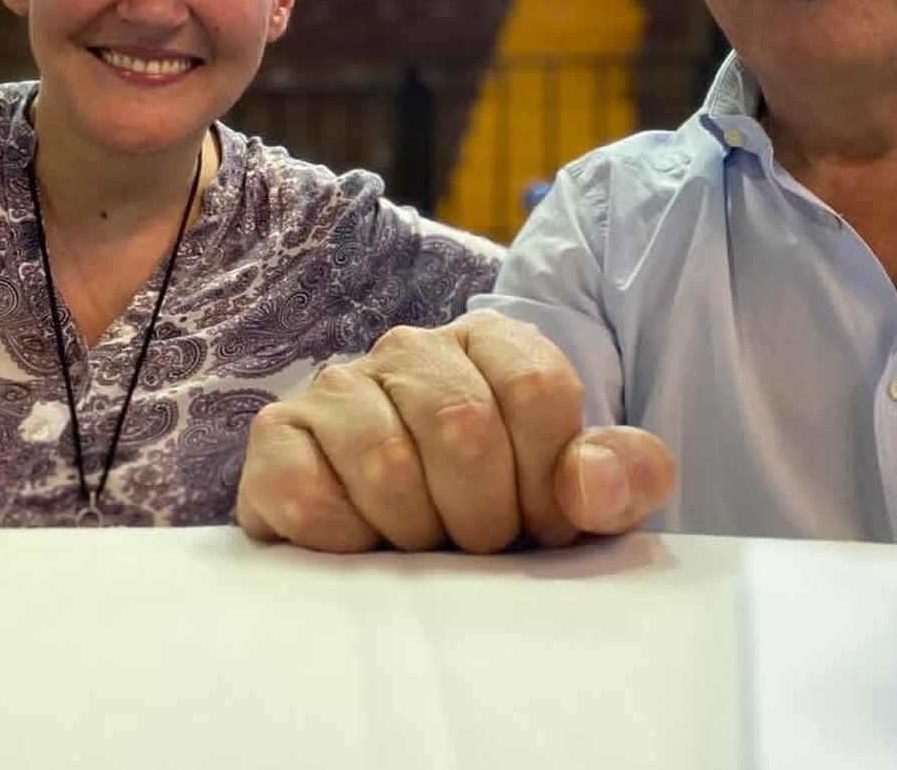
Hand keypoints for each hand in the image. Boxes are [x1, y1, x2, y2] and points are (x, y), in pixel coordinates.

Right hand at [236, 311, 675, 553]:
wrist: (399, 553)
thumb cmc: (501, 514)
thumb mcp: (581, 501)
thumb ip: (619, 480)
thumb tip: (592, 484)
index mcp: (492, 343)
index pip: (538, 390)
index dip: (549, 483)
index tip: (540, 526)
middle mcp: (411, 348)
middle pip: (464, 428)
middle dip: (483, 517)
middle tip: (478, 547)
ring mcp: (337, 385)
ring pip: (387, 467)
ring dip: (416, 536)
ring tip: (421, 545)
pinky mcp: (277, 435)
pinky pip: (310, 498)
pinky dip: (346, 542)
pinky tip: (361, 541)